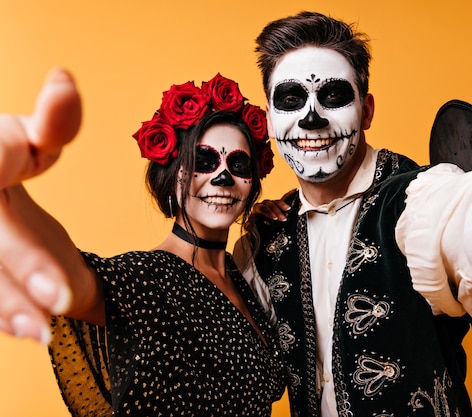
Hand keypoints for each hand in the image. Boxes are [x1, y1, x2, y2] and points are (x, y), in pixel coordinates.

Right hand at [0, 69, 87, 343]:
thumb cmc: (1, 156)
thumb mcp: (27, 137)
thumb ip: (53, 121)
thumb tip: (65, 80)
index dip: (26, 245)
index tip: (58, 280)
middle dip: (23, 271)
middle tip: (63, 302)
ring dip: (4, 303)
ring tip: (42, 330)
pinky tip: (24, 326)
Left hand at [246, 189, 295, 230]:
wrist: (258, 228)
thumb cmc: (255, 227)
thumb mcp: (251, 228)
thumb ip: (249, 227)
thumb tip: (249, 226)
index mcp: (256, 209)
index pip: (262, 208)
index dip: (268, 212)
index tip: (274, 218)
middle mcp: (263, 204)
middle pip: (270, 204)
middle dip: (277, 211)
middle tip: (282, 218)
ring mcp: (271, 204)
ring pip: (276, 201)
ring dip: (282, 205)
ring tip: (288, 209)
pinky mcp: (277, 205)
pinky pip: (283, 198)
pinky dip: (288, 194)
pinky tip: (294, 191)